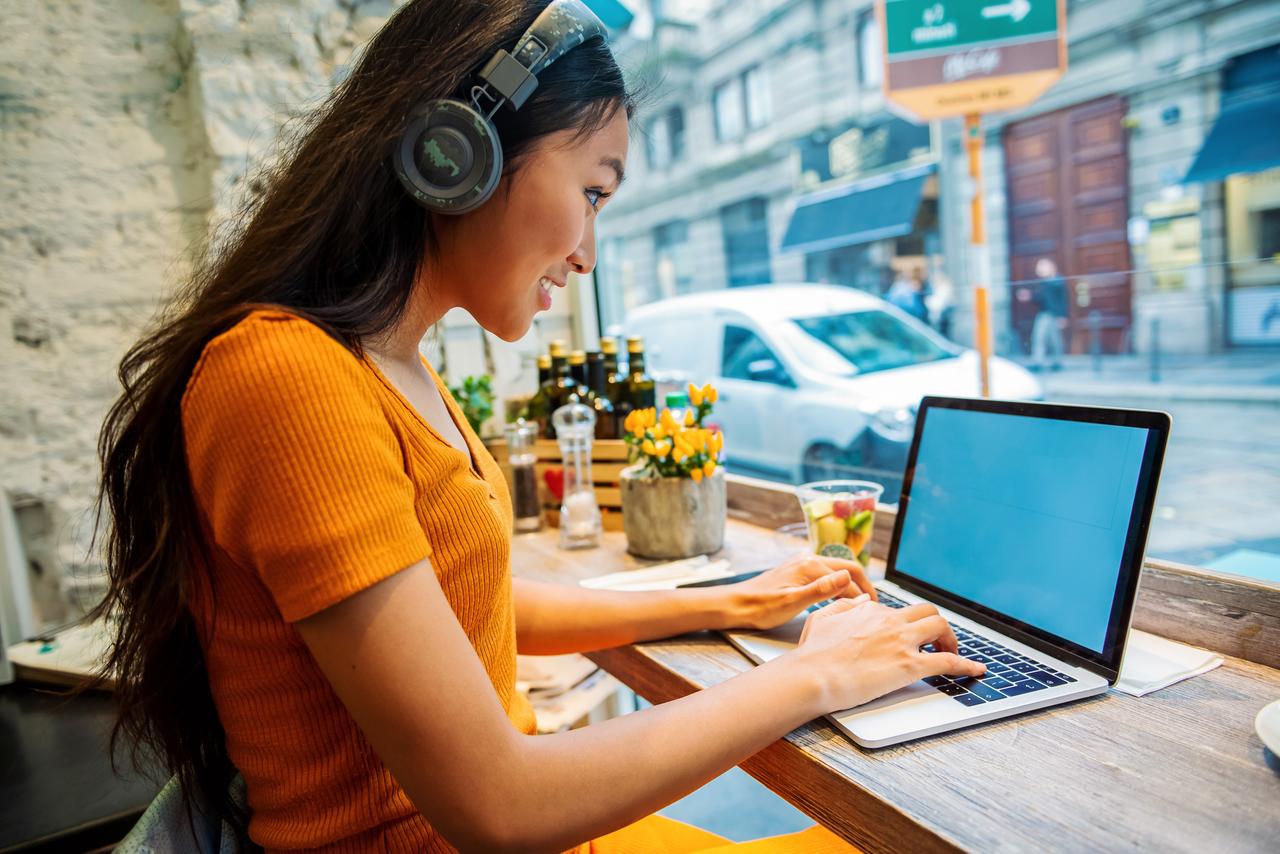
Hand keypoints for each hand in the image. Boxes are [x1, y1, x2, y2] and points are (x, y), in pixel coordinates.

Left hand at [720, 555, 874, 630]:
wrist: (735, 605)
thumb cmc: (760, 607)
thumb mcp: (793, 602)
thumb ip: (822, 589)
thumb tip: (848, 577)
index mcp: (810, 566)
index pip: (849, 575)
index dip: (864, 592)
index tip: (874, 609)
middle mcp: (808, 560)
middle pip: (847, 567)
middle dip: (863, 585)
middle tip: (873, 605)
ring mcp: (801, 564)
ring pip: (836, 571)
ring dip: (851, 584)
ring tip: (859, 603)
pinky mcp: (796, 572)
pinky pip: (825, 575)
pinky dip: (837, 585)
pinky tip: (837, 599)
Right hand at [791, 597, 984, 711]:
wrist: (813, 675)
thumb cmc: (812, 652)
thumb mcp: (823, 618)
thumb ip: (846, 606)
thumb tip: (864, 600)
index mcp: (871, 612)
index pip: (900, 611)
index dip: (907, 624)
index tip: (909, 636)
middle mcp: (891, 621)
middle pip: (928, 613)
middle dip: (936, 626)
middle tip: (937, 642)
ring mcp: (902, 642)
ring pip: (941, 627)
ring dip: (951, 639)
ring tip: (953, 653)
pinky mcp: (909, 665)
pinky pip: (948, 661)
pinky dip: (966, 665)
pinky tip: (976, 670)